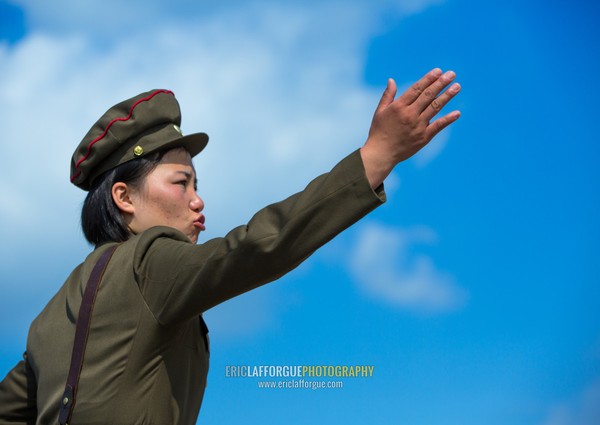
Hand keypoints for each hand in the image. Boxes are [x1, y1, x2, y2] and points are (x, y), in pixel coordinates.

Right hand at [360, 68, 460, 187]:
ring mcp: (418, 126)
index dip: (428, 79)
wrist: (381, 153)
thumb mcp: (380, 112)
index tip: (438, 71)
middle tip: (451, 74)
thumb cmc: (379, 132)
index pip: (417, 89)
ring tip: (457, 87)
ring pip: (435, 107)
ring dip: (447, 96)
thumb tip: (392, 80)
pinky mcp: (423, 137)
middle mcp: (410, 114)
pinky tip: (457, 113)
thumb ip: (388, 95)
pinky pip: (438, 126)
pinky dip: (448, 119)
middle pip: (428, 95)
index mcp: (399, 106)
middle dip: (441, 83)